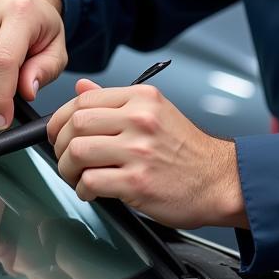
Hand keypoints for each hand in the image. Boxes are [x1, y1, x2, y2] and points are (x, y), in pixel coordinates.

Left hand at [48, 79, 248, 229]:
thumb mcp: (155, 113)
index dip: (61, 117)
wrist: (220, 180)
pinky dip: (82, 189)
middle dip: (61, 144)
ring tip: (77, 176)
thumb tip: (81, 87)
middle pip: (76, 123)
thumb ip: (115, 101)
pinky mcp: (137, 181)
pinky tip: (91, 191)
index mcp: (142, 99)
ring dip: (67, 169)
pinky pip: (90, 181)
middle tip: (65, 157)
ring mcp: (139, 151)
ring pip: (78, 152)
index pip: (84, 99)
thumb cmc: (188, 151)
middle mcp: (140, 120)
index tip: (58, 132)